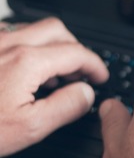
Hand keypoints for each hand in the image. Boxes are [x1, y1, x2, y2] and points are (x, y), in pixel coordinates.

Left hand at [0, 18, 108, 156]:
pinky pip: (8, 34)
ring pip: (32, 28)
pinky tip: (22, 68)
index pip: (77, 52)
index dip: (96, 65)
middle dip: (76, 48)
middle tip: (80, 72)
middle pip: (57, 30)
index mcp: (27, 62)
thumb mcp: (30, 128)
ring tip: (53, 71)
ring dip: (51, 44)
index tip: (100, 77)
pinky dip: (26, 45)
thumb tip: (86, 93)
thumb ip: (67, 106)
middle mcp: (8, 44)